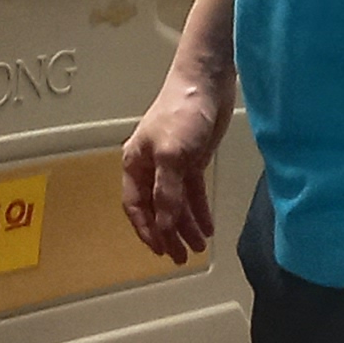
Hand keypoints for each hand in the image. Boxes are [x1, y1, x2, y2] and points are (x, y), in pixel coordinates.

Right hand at [120, 60, 232, 263]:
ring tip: (199, 248)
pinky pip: (192, 192)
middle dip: (167, 234)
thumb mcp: (172, 156)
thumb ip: (167, 193)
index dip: (146, 230)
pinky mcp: (192, 159)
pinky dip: (198, 210)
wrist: (205, 84)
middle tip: (181, 258)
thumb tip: (164, 225)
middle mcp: (150, 167)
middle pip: (155, 208)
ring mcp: (171, 164)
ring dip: (185, 225)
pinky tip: (208, 226)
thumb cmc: (182, 115)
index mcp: (135, 164)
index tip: (160, 251)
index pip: (135, 206)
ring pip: (175, 203)